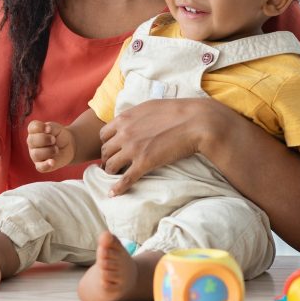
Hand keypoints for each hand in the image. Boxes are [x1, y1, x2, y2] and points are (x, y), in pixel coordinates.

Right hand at [27, 120, 74, 171]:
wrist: (68, 145)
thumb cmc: (59, 135)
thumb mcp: (57, 128)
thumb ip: (51, 127)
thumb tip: (47, 130)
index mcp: (33, 132)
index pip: (31, 128)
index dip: (40, 127)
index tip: (49, 129)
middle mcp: (32, 143)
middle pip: (31, 141)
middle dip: (44, 139)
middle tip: (54, 140)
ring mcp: (35, 155)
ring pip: (36, 154)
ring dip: (48, 151)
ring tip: (57, 149)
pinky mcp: (41, 165)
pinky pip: (40, 167)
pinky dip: (46, 165)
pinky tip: (52, 162)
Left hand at [99, 98, 221, 195]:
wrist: (195, 122)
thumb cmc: (176, 112)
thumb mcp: (149, 107)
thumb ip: (134, 115)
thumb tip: (129, 120)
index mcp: (124, 119)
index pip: (103, 135)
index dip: (107, 144)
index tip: (112, 150)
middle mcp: (124, 134)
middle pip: (105, 151)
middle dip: (107, 159)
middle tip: (112, 166)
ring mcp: (133, 149)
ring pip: (111, 165)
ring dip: (111, 172)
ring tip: (115, 177)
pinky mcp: (145, 163)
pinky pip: (126, 179)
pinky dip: (118, 188)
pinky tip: (113, 194)